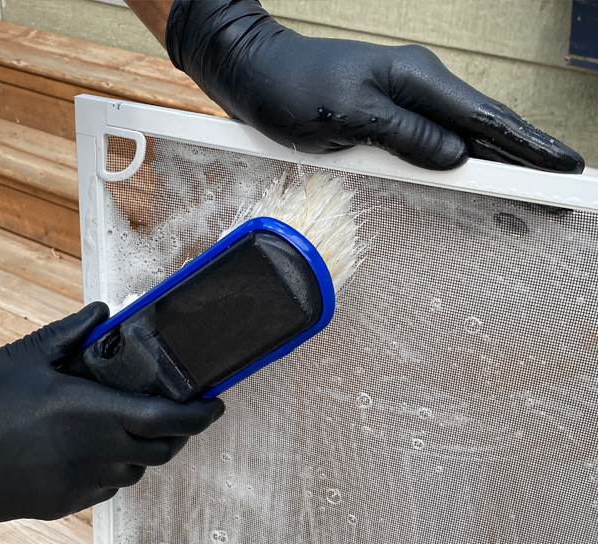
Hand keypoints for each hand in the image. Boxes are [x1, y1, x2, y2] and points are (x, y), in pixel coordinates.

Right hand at [0, 302, 223, 521]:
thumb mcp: (29, 357)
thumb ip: (73, 332)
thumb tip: (104, 311)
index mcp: (94, 412)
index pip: (166, 419)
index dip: (200, 415)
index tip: (217, 405)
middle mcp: (96, 450)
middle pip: (163, 449)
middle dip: (181, 432)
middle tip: (181, 414)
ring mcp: (83, 481)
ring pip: (138, 470)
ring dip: (147, 450)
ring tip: (135, 428)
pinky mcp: (67, 502)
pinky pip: (110, 487)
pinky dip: (117, 468)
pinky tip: (99, 450)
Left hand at [166, 0, 583, 171]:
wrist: (258, 72)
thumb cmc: (293, 91)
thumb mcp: (347, 117)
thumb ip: (404, 136)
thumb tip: (456, 157)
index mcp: (418, 82)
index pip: (486, 120)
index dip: (529, 147)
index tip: (566, 169)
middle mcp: (421, 87)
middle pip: (485, 128)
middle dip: (525, 158)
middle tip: (561, 188)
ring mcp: (407, 100)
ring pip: (463, 137)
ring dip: (498, 164)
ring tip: (530, 191)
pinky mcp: (392, 115)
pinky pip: (436, 142)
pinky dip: (462, 163)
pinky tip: (475, 178)